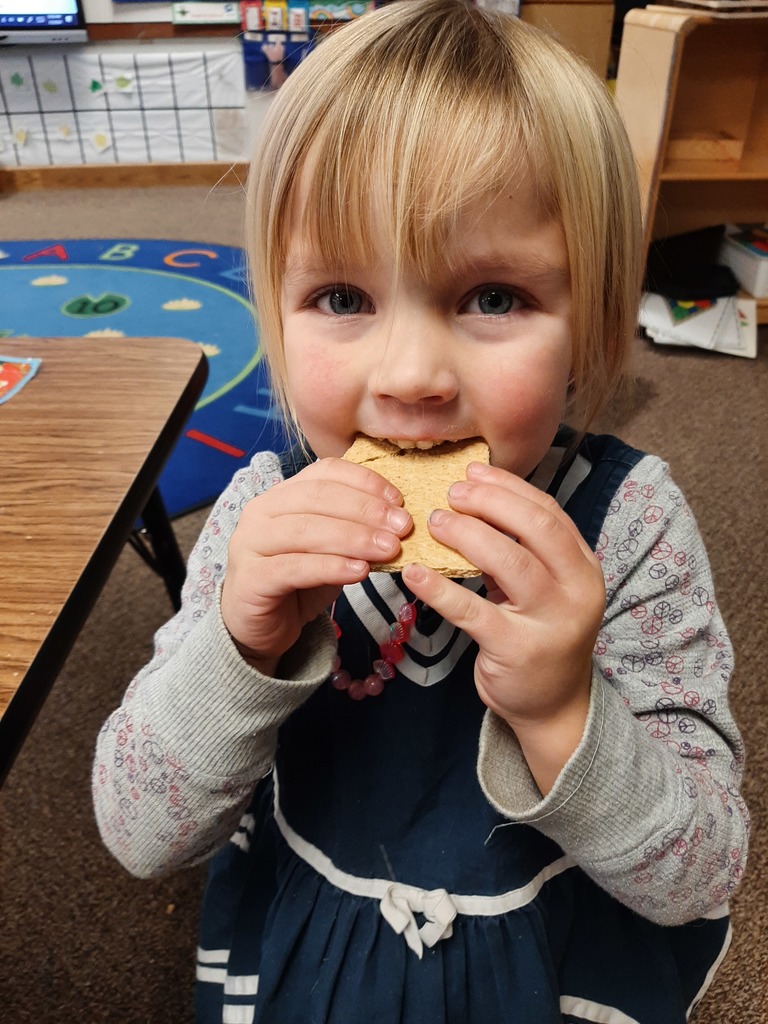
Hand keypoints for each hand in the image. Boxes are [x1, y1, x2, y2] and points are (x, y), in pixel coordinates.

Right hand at [221, 458, 411, 675]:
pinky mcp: (250, 578)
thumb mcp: (332, 550)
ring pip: (305, 530)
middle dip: (366, 510)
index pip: (325, 472)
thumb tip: (397, 522)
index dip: (365, 482)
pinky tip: (360, 572)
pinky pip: (293, 568)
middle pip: (318, 497)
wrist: (259, 628)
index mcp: (282, 494)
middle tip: (402, 527)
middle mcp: (260, 511)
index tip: (399, 501)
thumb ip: (354, 531)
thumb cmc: (298, 583)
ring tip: (389, 549)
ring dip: (354, 537)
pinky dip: (331, 567)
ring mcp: (249, 543)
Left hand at [402, 461, 604, 792]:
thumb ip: (520, 550)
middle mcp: (576, 590)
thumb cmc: (540, 635)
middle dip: (490, 502)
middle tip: (451, 493)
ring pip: (509, 563)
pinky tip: (415, 573)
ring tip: (435, 522)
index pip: (549, 513)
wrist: (553, 706)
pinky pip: (472, 611)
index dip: (509, 487)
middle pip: (535, 529)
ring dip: (467, 535)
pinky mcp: (516, 649)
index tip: (473, 471)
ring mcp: (550, 621)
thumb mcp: (544, 589)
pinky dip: (439, 589)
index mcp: (583, 567)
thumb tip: (472, 501)